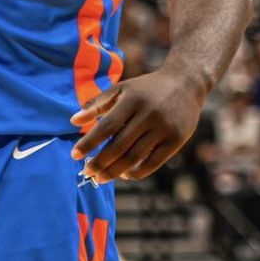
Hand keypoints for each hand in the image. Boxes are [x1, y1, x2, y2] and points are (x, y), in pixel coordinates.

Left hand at [70, 68, 207, 182]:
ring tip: (101, 177)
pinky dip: (137, 172)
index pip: (106, 127)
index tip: (74, 155)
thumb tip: (73, 121)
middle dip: (100, 162)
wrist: (186, 83)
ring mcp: (164, 128)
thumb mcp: (121, 89)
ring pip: (135, 156)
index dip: (89, 142)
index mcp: (131, 100)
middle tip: (87, 172)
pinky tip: (124, 175)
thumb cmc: (146, 88)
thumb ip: (97, 104)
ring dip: (115, 171)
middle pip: (119, 146)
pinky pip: (154, 162)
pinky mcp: (176, 140)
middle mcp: (148, 114)